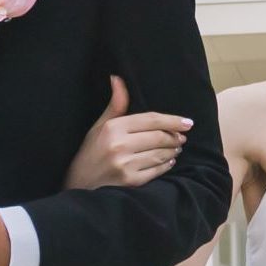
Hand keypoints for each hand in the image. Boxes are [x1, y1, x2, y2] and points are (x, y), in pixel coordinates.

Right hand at [65, 77, 192, 191]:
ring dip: (172, 150)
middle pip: (159, 136)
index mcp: (113, 128)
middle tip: (182, 136)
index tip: (187, 122)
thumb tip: (117, 78)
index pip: (151, 120)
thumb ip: (115, 105)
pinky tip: (169, 161)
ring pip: (160, 153)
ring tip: (176, 148)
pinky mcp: (130, 182)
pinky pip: (156, 170)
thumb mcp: (98, 127)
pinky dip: (166, 165)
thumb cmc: (89, 154)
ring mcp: (125, 165)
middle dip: (175, 136)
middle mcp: (119, 145)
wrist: (77, 188)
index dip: (172, 120)